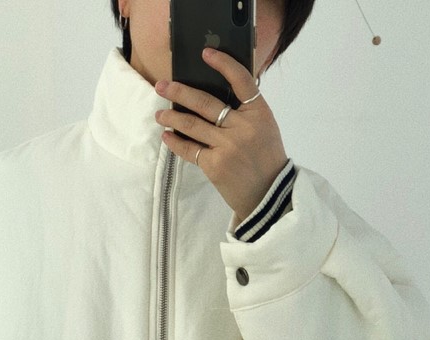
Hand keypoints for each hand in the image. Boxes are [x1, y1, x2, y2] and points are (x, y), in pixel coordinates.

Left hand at [154, 47, 288, 224]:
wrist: (269, 195)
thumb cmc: (266, 160)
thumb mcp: (264, 128)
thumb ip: (245, 111)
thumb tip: (214, 95)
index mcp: (259, 114)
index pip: (241, 80)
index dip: (223, 64)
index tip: (206, 53)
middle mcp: (242, 128)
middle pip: (205, 103)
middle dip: (179, 92)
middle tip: (161, 86)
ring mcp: (227, 147)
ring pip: (192, 125)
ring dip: (171, 117)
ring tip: (160, 114)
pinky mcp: (215, 165)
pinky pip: (189, 149)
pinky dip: (175, 142)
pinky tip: (167, 136)